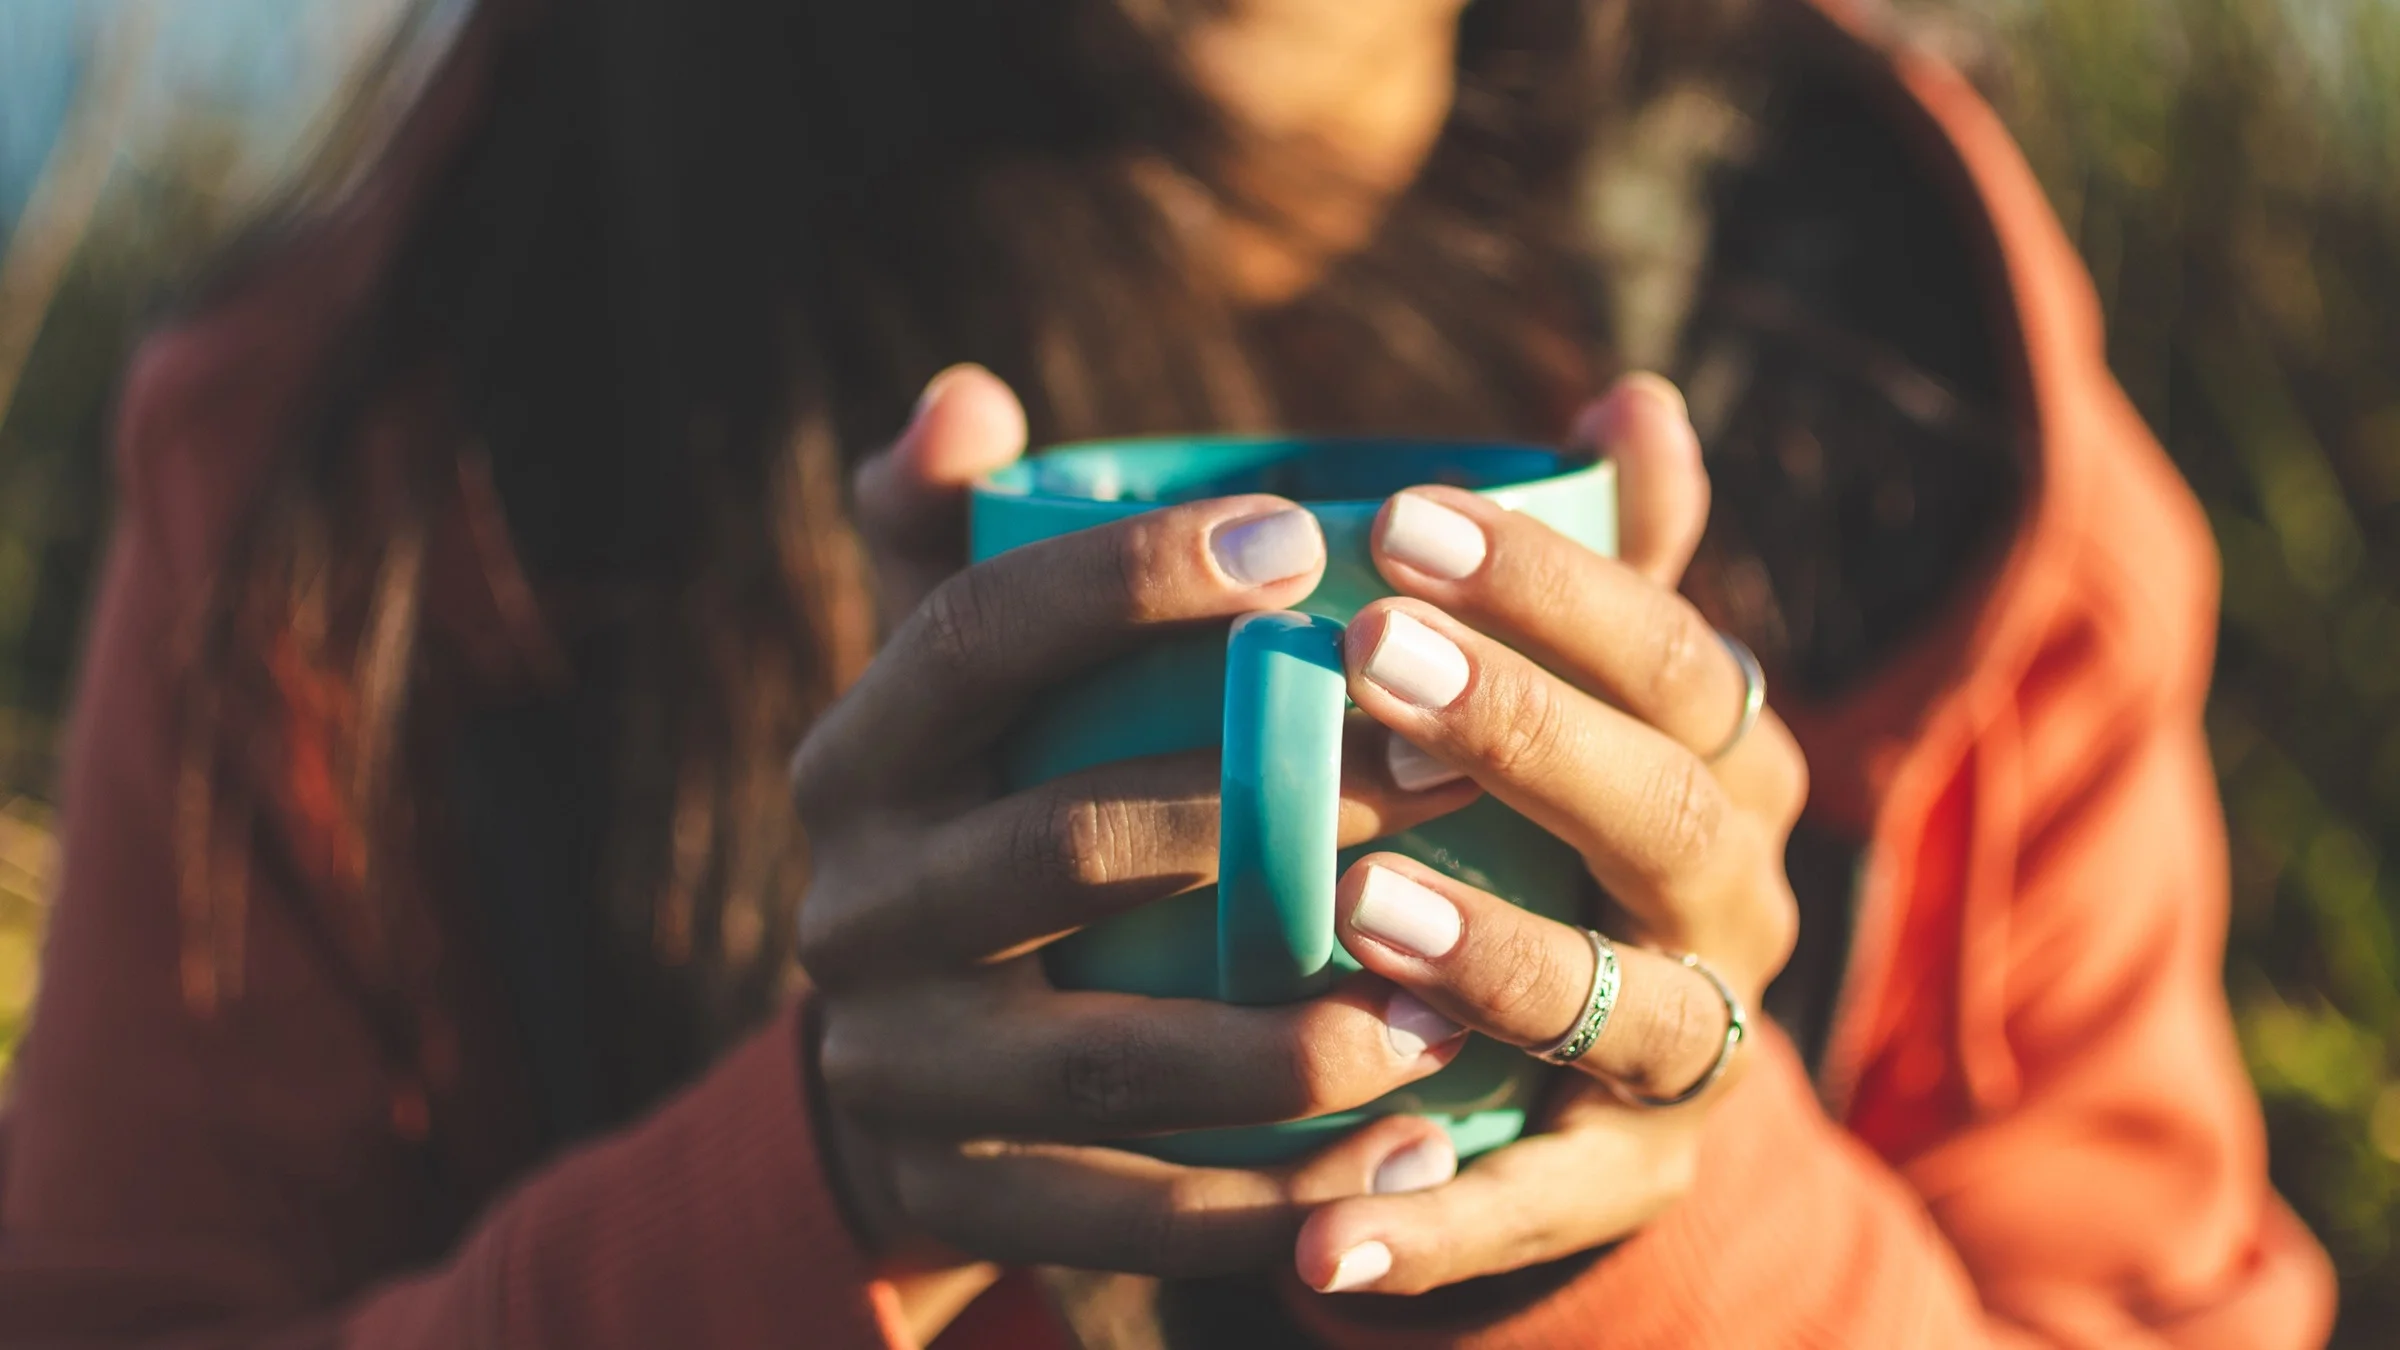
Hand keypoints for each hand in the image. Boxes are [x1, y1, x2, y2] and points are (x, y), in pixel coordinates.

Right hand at [797, 399, 1487, 1279]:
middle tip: (1456, 768)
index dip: (1123, 581)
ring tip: (1455, 1007)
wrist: (907, 1075)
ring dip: (1289, 1035)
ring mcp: (896, 1067)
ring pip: (1103, 1055)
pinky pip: (1127, 1214)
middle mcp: (850, 906)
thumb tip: (965, 397)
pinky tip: (1412, 1165)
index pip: (970, 638)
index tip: (1301, 538)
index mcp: (860, 754)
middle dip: (1268, 809)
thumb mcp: (966, 687)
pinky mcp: (957, 1197)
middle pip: (1057, 845)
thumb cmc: (991, 817)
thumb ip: (975, 539)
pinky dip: (1273, 1203)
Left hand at [1290, 375, 1808, 1295]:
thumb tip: (1633, 394)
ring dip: (1501, 956)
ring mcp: (1691, 1047)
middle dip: (1529, 732)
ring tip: (1358, 909)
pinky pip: (1543, 1206)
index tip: (1398, 514)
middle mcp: (1732, 897)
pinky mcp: (1626, 1176)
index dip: (1556, 583)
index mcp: (1723, 756)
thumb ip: (1590, 555)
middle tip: (1370, 657)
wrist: (1585, 1050)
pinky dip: (1439, 1221)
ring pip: (1627, 1006)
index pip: (1674, 651)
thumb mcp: (1572, 686)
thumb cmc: (1542, 814)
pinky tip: (1320, 1228)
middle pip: (1669, 812)